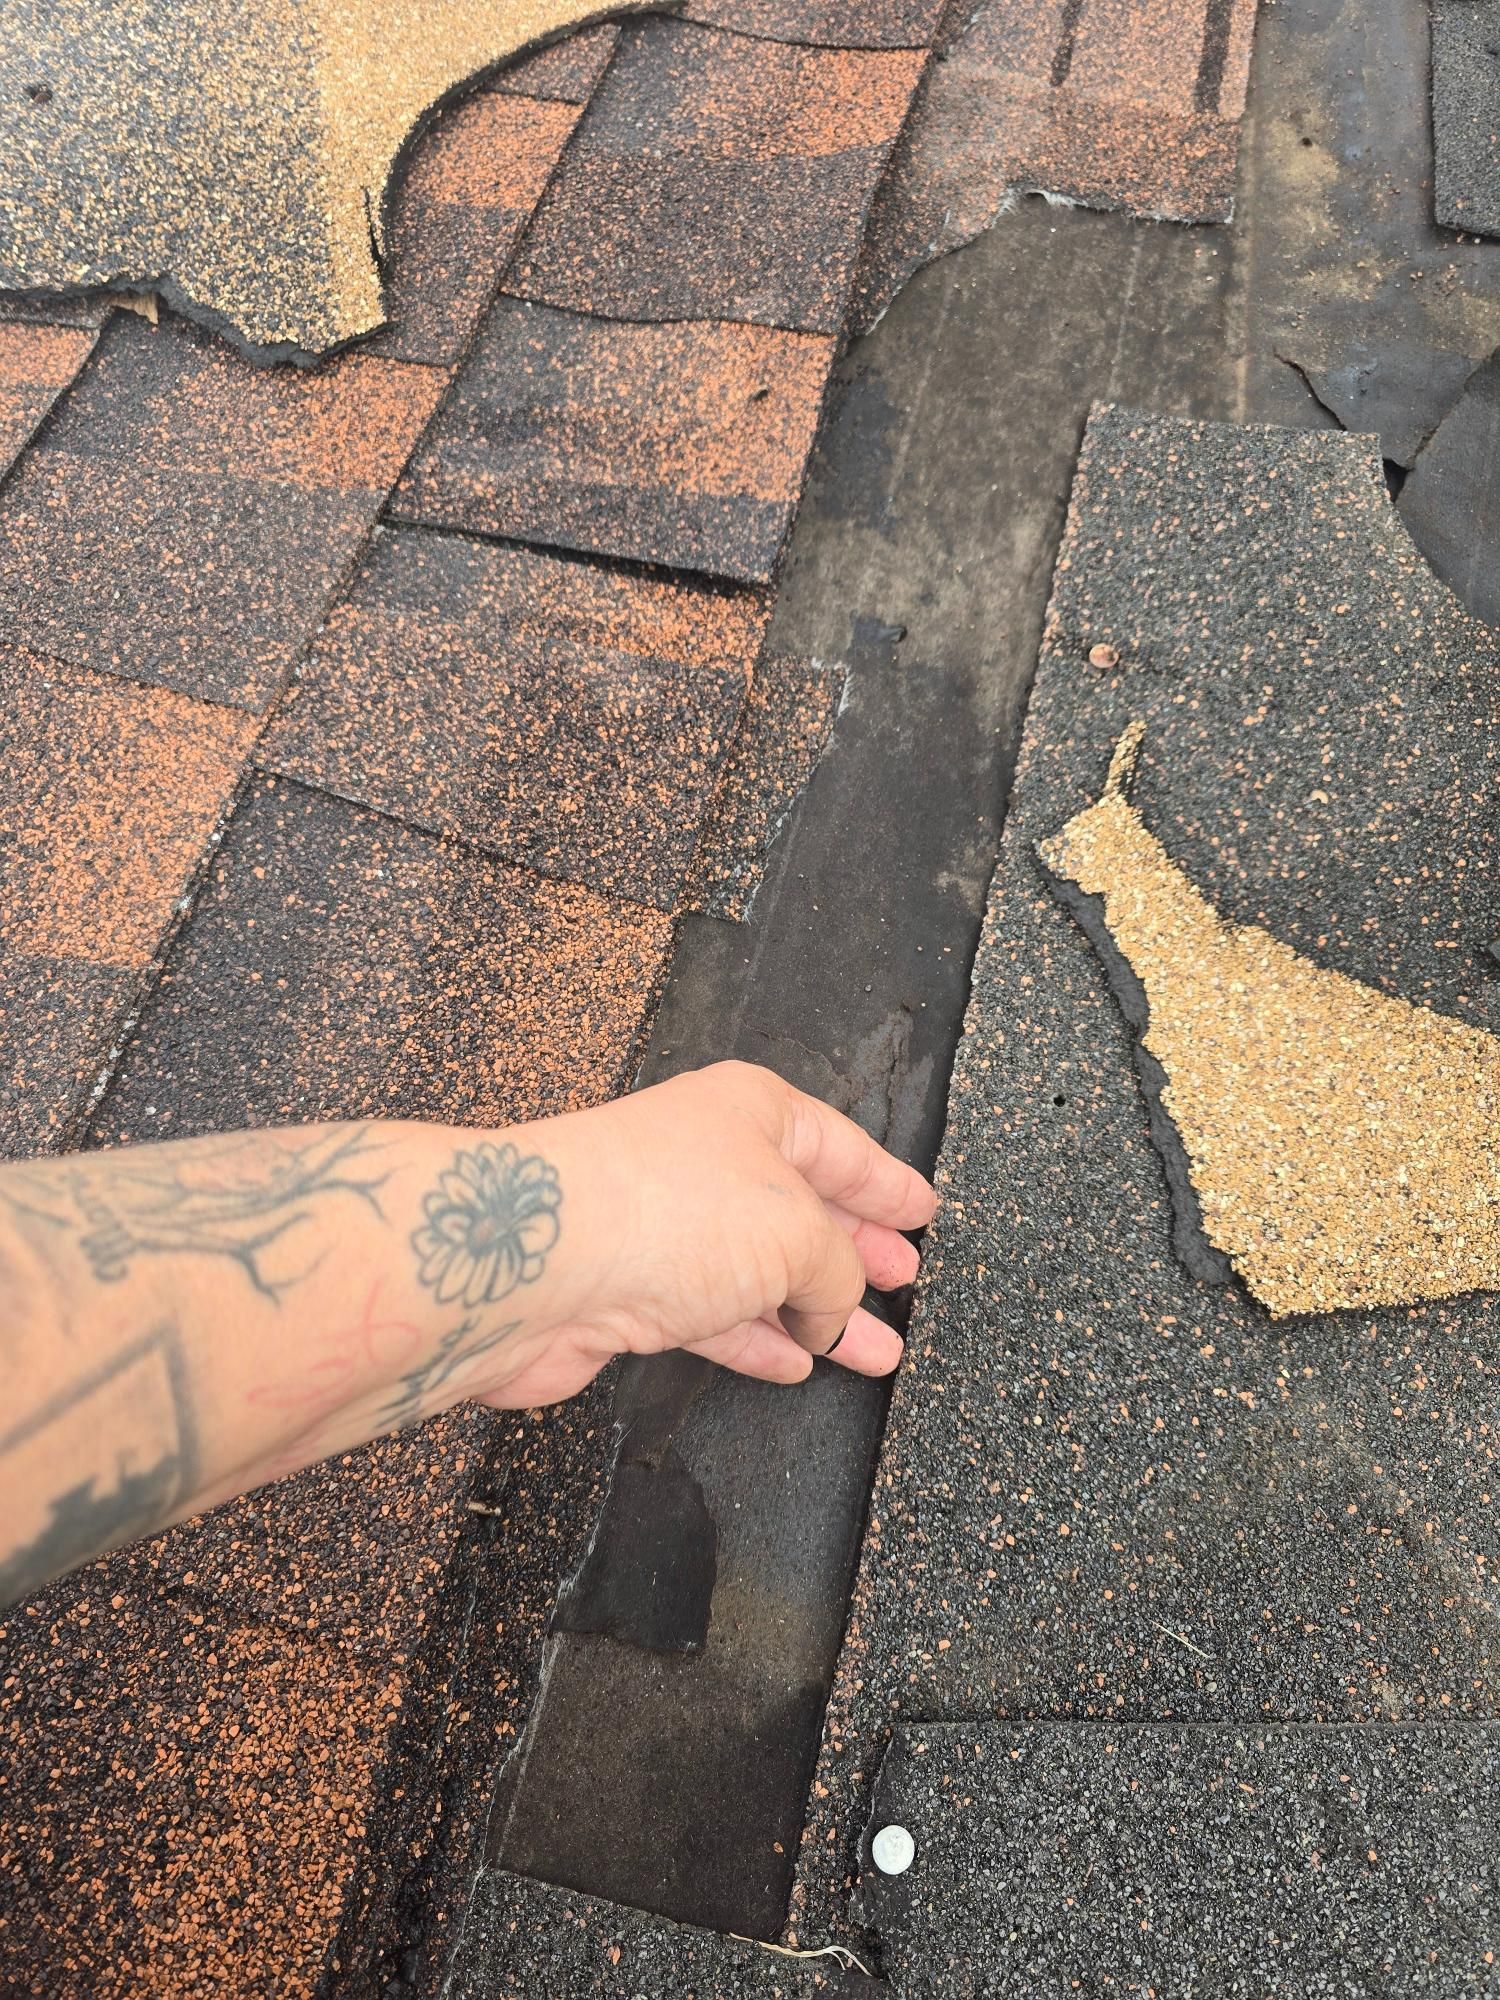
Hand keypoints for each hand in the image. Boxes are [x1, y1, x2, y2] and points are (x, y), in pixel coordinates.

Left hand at [470, 1062, 936, 1408]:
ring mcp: (667, 1228)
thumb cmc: (665, 1211)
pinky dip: (759, 1340)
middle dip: (858, 1252)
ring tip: (877, 1352)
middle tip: (907, 1280)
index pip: (840, 1147)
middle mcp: (707, 1161)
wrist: (535, 1262)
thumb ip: (837, 1272)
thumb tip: (833, 1310)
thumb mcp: (796, 1232)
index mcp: (752, 1112)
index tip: (923, 1210)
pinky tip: (797, 1362)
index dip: (886, 1184)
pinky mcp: (632, 1292)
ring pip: (763, 1274)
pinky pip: (714, 1317)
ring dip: (821, 1314)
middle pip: (802, 1209)